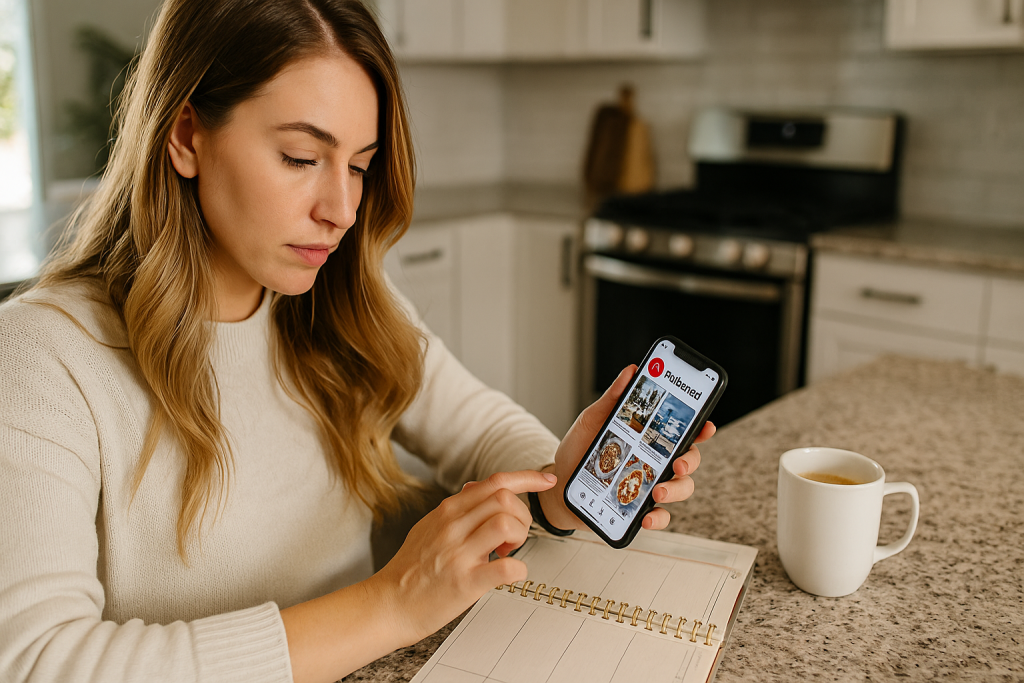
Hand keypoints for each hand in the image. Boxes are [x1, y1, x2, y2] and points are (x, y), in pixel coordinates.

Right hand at [370, 469, 556, 643]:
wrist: (387, 605)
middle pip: (505, 499)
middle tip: (513, 536)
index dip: (527, 478)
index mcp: (447, 512)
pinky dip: (519, 570)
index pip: (494, 482)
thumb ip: (455, 508)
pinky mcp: (465, 583)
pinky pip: (506, 569)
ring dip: (520, 537)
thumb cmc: (409, 570)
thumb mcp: (428, 527)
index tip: (546, 481)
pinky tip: (510, 574)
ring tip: (507, 552)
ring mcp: (459, 554)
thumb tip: (475, 488)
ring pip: (507, 524)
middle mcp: (453, 527)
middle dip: (523, 515)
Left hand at [537, 365, 715, 531]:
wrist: (557, 484)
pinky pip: (661, 516)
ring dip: (676, 491)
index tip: (705, 426)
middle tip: (677, 464)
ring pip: (681, 489)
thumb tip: (630, 371)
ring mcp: (649, 485)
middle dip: (690, 462)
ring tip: (657, 492)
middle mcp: (655, 461)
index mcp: (648, 438)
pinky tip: (647, 517)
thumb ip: (612, 399)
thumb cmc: (579, 449)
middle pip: (689, 460)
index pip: (682, 431)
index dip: (700, 428)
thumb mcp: (591, 420)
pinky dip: (659, 518)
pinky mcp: (638, 508)